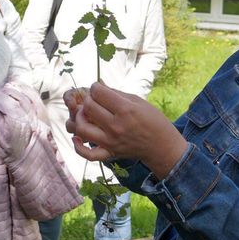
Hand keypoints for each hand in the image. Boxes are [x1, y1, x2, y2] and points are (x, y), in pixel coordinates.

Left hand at [64, 82, 187, 178]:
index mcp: (125, 110)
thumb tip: (98, 85)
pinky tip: (77, 137)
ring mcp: (111, 141)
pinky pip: (88, 154)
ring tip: (85, 114)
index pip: (98, 93)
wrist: (161, 145)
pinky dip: (78, 146)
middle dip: (87, 99)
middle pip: (88, 107)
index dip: (95, 87)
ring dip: (79, 118)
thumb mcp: (138, 101)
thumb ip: (116, 93)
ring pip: (82, 129)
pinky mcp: (109, 153)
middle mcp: (116, 126)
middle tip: (93, 99)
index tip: (98, 89)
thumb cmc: (153, 120)